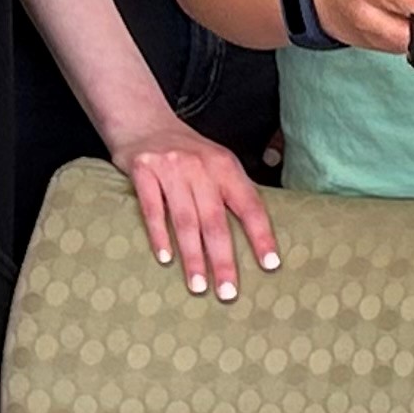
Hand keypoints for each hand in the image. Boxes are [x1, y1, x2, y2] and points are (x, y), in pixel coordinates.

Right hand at [102, 109, 279, 300]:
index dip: (261, 235)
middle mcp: (201, 167)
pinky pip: (152, 208)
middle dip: (223, 259)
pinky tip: (165, 258)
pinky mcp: (142, 170)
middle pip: (215, 220)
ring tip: (198, 286)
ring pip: (185, 220)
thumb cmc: (186, 152)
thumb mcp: (215, 163)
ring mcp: (171, 168)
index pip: (249, 205)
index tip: (270, 265)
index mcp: (226, 166)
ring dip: (192, 257)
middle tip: (228, 292)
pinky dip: (159, 234)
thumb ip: (231, 191)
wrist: (143, 120)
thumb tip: (256, 236)